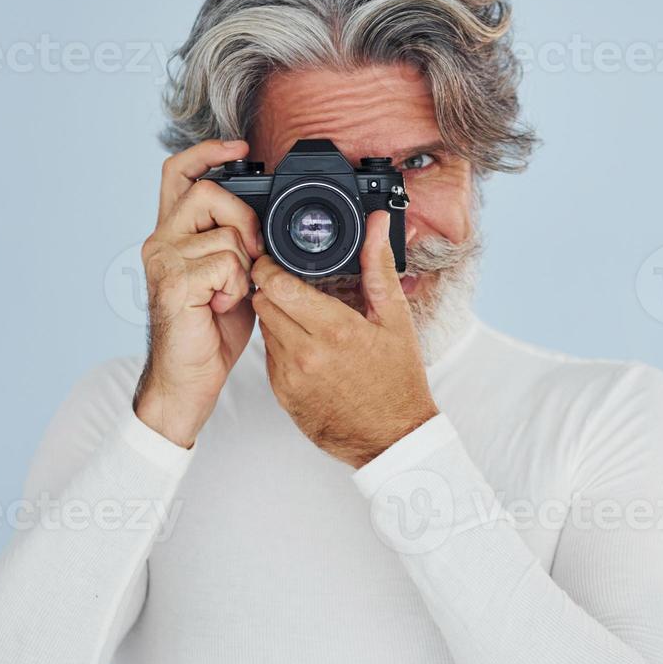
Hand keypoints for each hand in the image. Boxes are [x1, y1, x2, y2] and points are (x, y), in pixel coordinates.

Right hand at [133, 140, 264, 447]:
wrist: (188, 378)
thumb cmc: (210, 329)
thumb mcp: (233, 276)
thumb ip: (239, 244)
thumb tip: (265, 225)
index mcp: (173, 234)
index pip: (178, 172)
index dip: (208, 151)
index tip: (240, 146)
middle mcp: (161, 240)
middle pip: (208, 192)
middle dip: (244, 219)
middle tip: (251, 255)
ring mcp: (163, 260)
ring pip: (225, 233)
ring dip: (243, 266)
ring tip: (229, 294)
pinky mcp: (174, 282)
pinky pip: (225, 263)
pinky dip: (236, 286)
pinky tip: (222, 306)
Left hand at [251, 211, 438, 467]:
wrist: (392, 438)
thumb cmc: (398, 382)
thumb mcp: (395, 320)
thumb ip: (378, 267)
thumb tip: (376, 226)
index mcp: (334, 329)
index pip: (277, 284)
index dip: (270, 265)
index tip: (275, 258)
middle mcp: (306, 353)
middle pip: (263, 301)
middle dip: (272, 286)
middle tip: (289, 281)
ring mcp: (290, 376)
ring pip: (264, 327)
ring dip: (276, 315)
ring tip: (303, 313)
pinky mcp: (283, 395)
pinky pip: (269, 356)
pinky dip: (281, 343)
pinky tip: (306, 344)